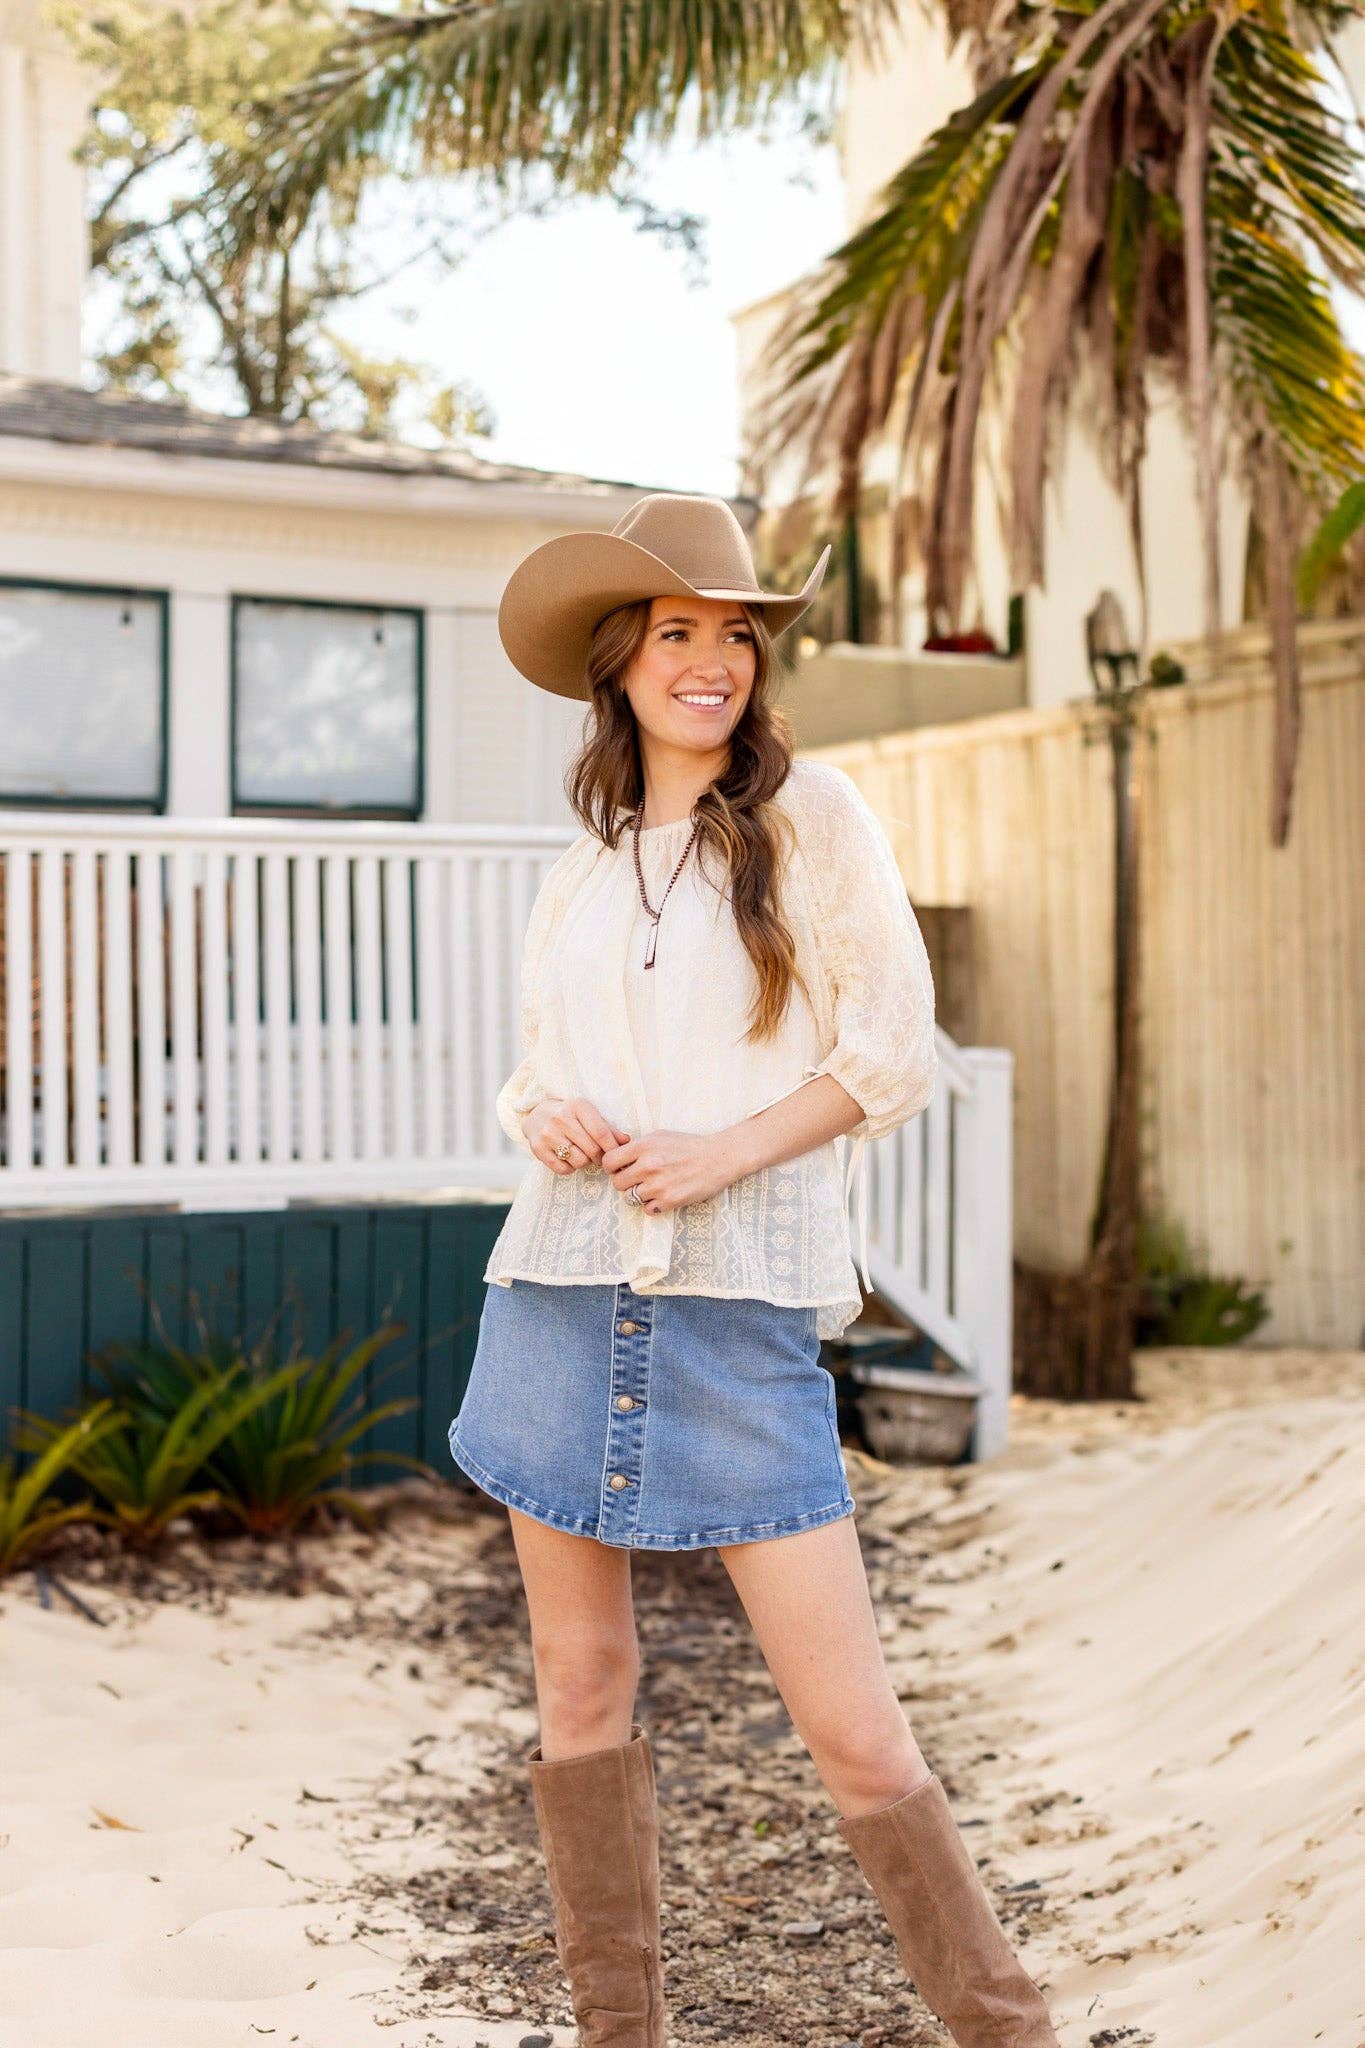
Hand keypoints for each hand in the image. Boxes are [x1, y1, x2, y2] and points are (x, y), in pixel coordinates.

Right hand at [525, 1096, 630, 1175]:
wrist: (536, 1115)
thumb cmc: (570, 1115)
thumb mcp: (588, 1115)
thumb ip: (608, 1128)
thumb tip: (626, 1142)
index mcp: (577, 1106)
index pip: (601, 1132)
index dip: (612, 1148)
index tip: (616, 1155)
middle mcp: (561, 1118)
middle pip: (592, 1149)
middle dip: (600, 1157)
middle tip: (599, 1156)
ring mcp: (548, 1134)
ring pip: (579, 1161)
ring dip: (585, 1162)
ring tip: (582, 1154)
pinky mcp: (538, 1149)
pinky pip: (563, 1169)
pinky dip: (570, 1168)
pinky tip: (569, 1158)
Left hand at [598, 1128, 742, 1214]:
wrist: (718, 1158)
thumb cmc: (688, 1146)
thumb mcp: (660, 1136)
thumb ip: (637, 1146)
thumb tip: (617, 1157)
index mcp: (644, 1147)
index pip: (609, 1162)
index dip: (612, 1166)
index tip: (619, 1168)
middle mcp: (649, 1166)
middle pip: (617, 1183)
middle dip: (625, 1182)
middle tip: (637, 1179)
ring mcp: (658, 1185)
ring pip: (630, 1198)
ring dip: (638, 1194)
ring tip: (652, 1187)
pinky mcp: (670, 1201)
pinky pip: (647, 1210)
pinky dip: (652, 1205)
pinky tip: (663, 1195)